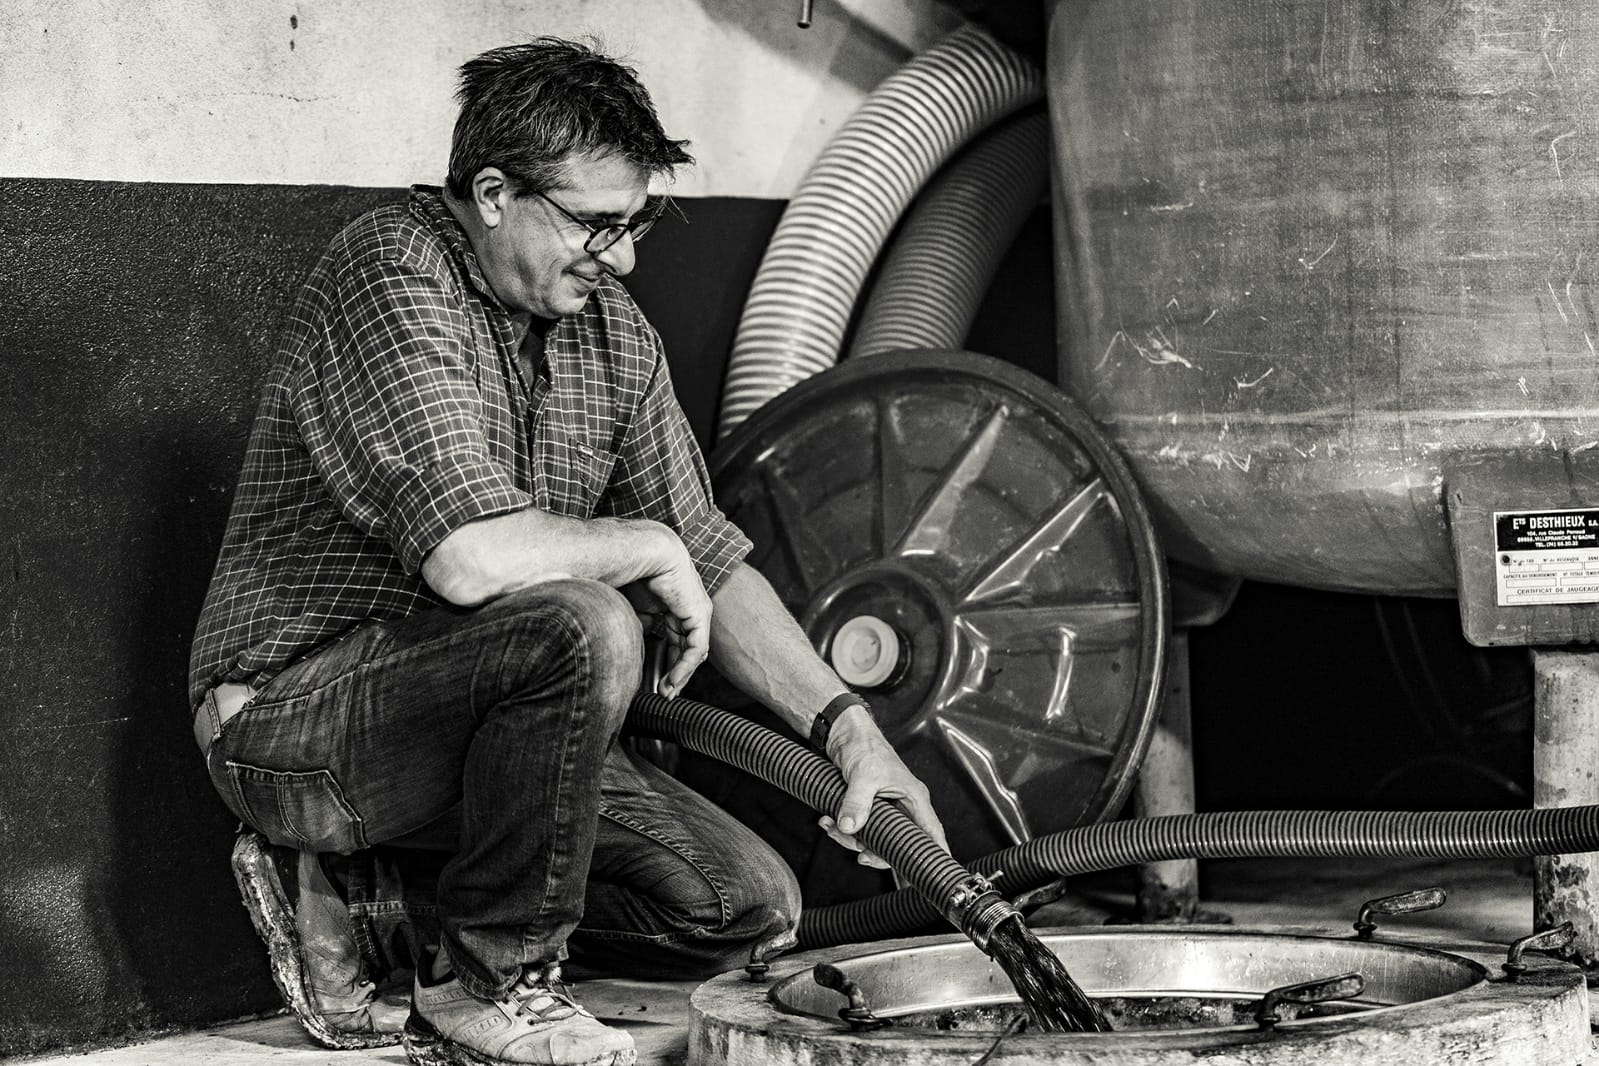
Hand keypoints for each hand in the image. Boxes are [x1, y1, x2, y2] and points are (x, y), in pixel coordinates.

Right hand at [624, 531, 710, 698]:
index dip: (664, 663)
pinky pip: (696, 649)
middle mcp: (689, 608)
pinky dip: (684, 667)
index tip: (653, 683)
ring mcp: (697, 611)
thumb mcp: (634, 608)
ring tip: (666, 693)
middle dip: (674, 674)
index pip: (674, 640)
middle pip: (685, 649)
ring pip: (693, 652)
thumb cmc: (632, 571)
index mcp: (674, 604)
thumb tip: (637, 650)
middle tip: (662, 694)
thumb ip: (640, 628)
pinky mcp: (700, 614)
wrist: (641, 550)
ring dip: (679, 675)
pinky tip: (671, 681)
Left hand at [818, 707, 946, 868]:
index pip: (931, 832)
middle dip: (875, 852)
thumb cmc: (865, 746)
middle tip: (859, 854)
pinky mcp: (869, 809)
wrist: (844, 735)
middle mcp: (903, 807)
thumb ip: (857, 802)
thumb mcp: (863, 775)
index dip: (936, 854)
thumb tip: (850, 827)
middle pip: (898, 844)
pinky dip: (843, 830)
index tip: (936, 874)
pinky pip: (860, 830)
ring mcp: (886, 810)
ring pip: (875, 840)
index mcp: (914, 799)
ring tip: (832, 827)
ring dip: (851, 839)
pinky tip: (828, 821)